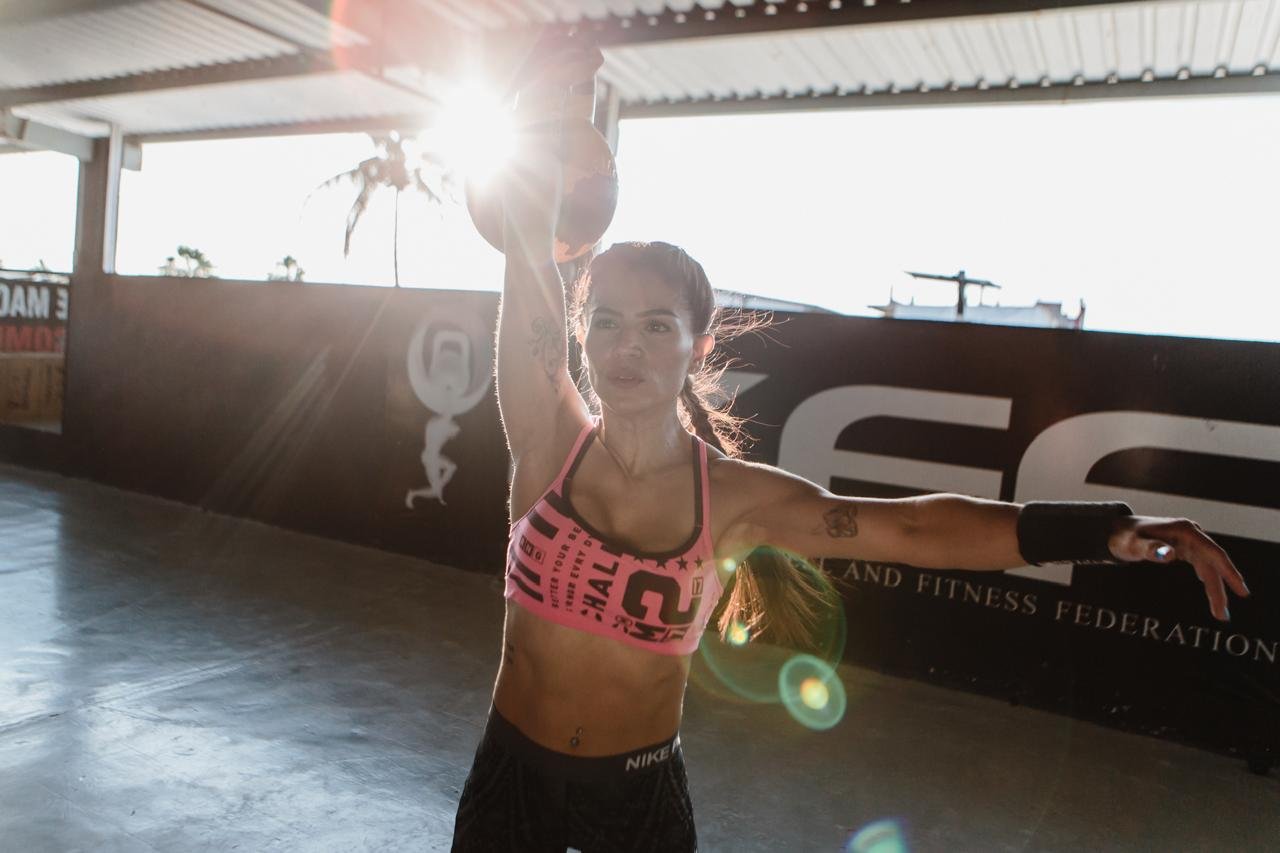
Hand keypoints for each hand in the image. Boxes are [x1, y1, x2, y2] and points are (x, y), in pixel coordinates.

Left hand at [1108, 516, 1250, 621]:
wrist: (1116, 530)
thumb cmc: (1123, 537)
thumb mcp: (1133, 545)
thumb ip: (1150, 549)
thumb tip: (1170, 555)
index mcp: (1185, 531)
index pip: (1214, 553)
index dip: (1229, 572)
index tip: (1241, 590)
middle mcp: (1191, 534)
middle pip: (1212, 564)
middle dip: (1220, 589)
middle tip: (1223, 615)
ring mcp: (1189, 541)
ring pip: (1208, 567)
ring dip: (1214, 588)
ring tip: (1219, 612)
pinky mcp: (1184, 548)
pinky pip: (1201, 565)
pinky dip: (1207, 580)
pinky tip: (1212, 592)